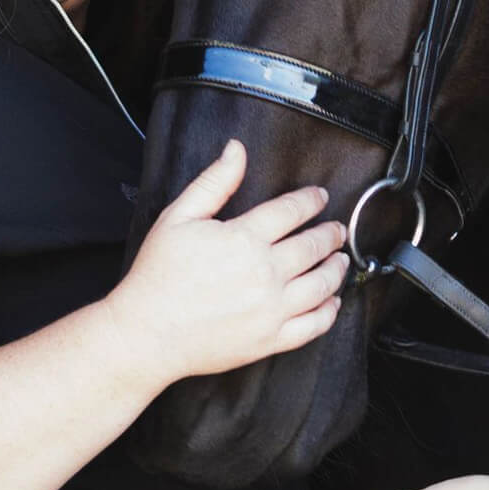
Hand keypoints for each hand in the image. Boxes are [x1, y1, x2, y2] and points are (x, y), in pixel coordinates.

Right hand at [108, 141, 346, 384]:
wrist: (147, 333)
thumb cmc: (157, 276)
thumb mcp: (178, 217)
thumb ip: (214, 182)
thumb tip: (236, 150)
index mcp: (243, 238)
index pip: (292, 211)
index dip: (311, 200)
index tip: (319, 198)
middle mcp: (264, 273)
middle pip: (313, 246)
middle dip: (331, 234)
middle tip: (337, 229)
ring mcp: (271, 309)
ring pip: (322, 284)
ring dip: (337, 268)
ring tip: (341, 260)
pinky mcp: (271, 339)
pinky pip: (314, 325)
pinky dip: (330, 311)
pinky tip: (333, 301)